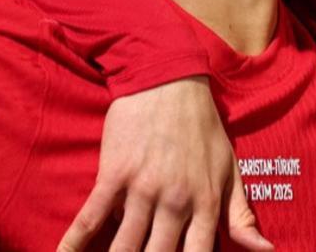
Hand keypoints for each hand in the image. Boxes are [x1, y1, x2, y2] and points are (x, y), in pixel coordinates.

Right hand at [58, 77, 272, 251]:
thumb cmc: (202, 128)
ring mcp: (142, 189)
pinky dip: (73, 243)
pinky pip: (90, 218)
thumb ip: (242, 215)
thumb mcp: (229, 168)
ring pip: (124, 247)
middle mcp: (175, 201)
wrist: (168, 80)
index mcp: (207, 203)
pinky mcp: (114, 175)